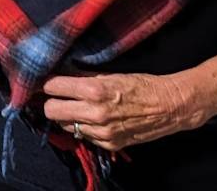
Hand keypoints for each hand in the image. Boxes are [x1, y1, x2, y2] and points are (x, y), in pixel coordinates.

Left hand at [40, 72, 198, 152]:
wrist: (169, 106)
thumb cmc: (141, 85)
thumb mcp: (110, 75)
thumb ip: (83, 77)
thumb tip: (59, 74)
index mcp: (93, 91)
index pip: (53, 88)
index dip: (47, 83)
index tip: (47, 81)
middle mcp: (94, 113)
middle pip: (51, 111)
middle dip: (51, 102)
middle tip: (56, 96)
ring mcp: (101, 132)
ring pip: (65, 125)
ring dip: (66, 116)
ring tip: (75, 106)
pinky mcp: (108, 143)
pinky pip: (83, 135)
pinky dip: (83, 127)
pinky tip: (92, 118)